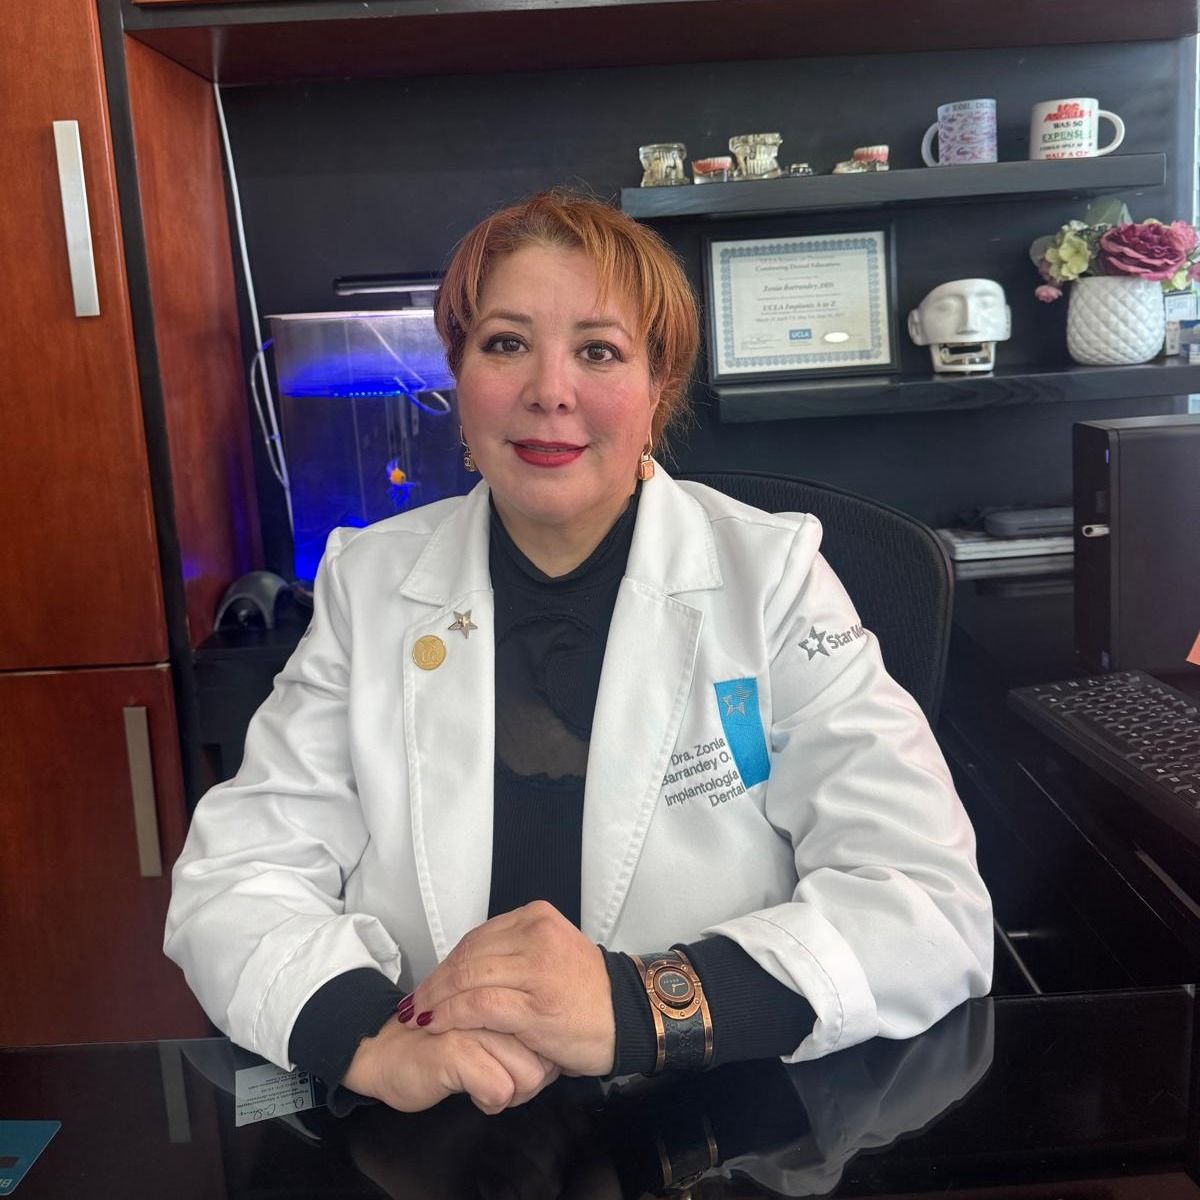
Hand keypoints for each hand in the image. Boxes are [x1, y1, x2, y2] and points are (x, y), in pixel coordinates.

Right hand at [343, 1013, 559, 1114]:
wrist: (385, 1053)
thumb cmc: (443, 1046)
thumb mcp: (493, 1035)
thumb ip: (522, 1034)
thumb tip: (557, 1059)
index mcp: (506, 989)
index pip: (551, 1036)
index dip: (541, 1064)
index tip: (516, 1068)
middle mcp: (495, 999)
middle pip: (545, 1058)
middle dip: (528, 1082)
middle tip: (499, 1081)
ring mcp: (476, 1022)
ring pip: (529, 1076)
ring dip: (509, 1092)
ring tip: (483, 1083)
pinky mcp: (456, 1048)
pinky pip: (500, 1090)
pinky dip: (489, 1101)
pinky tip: (468, 1089)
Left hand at [407, 900, 615, 1076]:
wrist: (626, 1017)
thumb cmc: (586, 992)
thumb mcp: (550, 952)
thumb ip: (514, 952)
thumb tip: (467, 967)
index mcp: (537, 917)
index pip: (476, 937)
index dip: (446, 963)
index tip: (429, 984)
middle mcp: (535, 935)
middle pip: (467, 955)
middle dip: (434, 982)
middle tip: (413, 1004)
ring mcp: (536, 969)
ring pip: (467, 977)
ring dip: (436, 999)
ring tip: (417, 1017)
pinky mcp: (534, 1005)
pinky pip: (478, 1005)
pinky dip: (451, 1014)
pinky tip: (436, 1025)